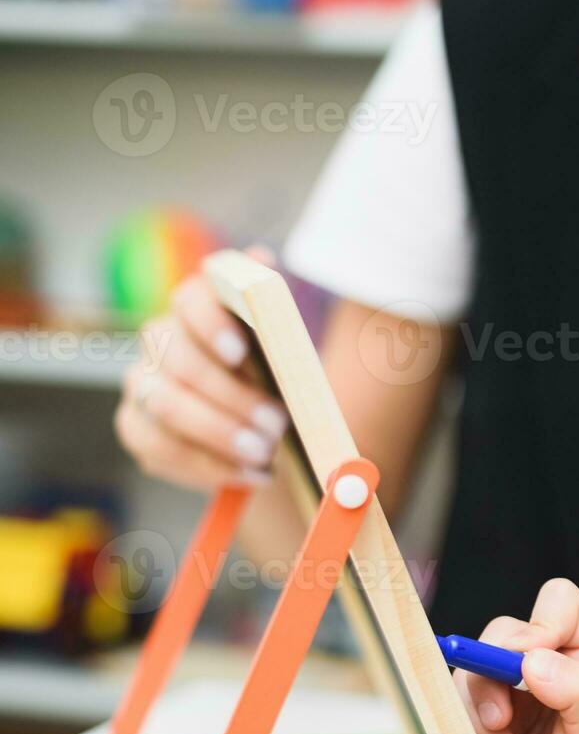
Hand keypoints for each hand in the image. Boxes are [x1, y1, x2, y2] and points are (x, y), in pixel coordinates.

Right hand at [114, 246, 287, 490]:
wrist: (270, 430)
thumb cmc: (279, 378)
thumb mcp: (287, 346)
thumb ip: (272, 309)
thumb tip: (261, 259)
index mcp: (199, 307)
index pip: (191, 298)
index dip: (210, 322)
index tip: (241, 351)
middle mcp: (162, 338)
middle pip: (179, 360)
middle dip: (230, 397)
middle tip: (276, 426)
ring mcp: (142, 382)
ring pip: (164, 407)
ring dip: (219, 435)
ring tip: (265, 455)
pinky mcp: (135, 426)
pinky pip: (159, 448)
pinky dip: (207, 466)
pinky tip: (248, 474)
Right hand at [456, 579, 578, 733]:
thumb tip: (535, 660)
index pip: (558, 605)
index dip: (540, 624)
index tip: (529, 663)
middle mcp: (543, 665)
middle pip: (499, 636)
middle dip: (492, 679)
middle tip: (501, 720)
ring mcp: (510, 694)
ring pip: (470, 679)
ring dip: (483, 724)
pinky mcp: (484, 725)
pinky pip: (457, 719)